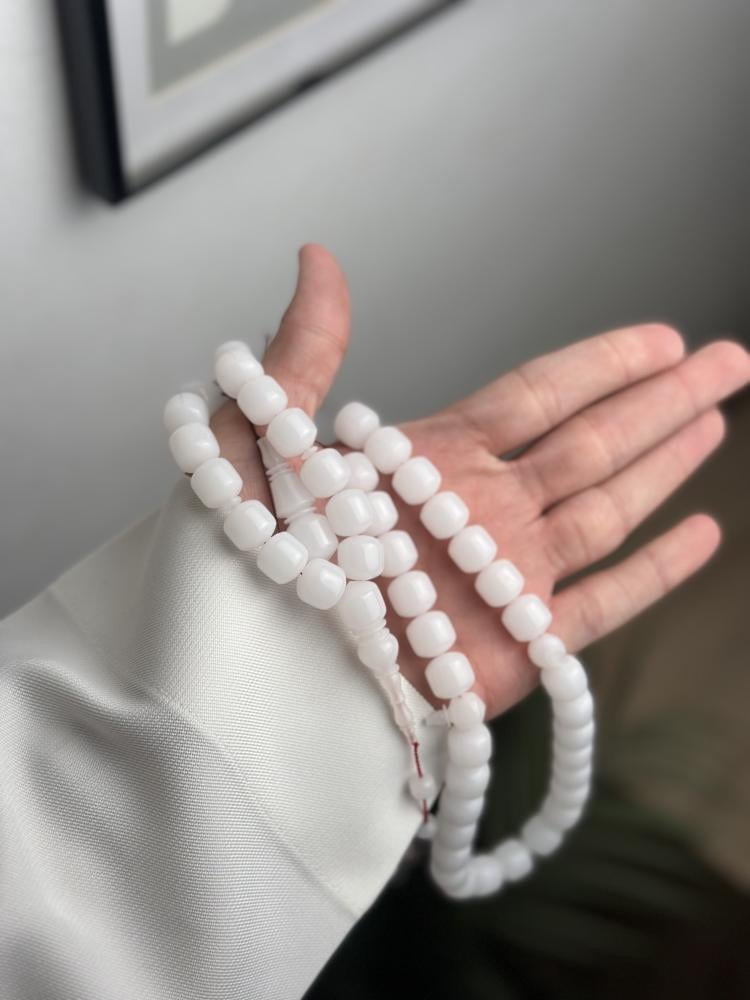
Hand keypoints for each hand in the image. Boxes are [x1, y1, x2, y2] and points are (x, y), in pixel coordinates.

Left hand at [212, 245, 748, 719]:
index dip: (601, 362)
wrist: (247, 685)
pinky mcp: (514, 650)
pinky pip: (601, 603)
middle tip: (728, 358)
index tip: (660, 336)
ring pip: (608, 506)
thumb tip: (318, 256)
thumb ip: (306, 353)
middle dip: (662, 398)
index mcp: (428, 457)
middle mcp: (478, 509)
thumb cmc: (236, 564)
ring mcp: (502, 577)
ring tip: (719, 419)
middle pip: (592, 439)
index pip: (537, 394)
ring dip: (666, 463)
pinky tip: (698, 533)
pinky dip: (653, 573)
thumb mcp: (257, 441)